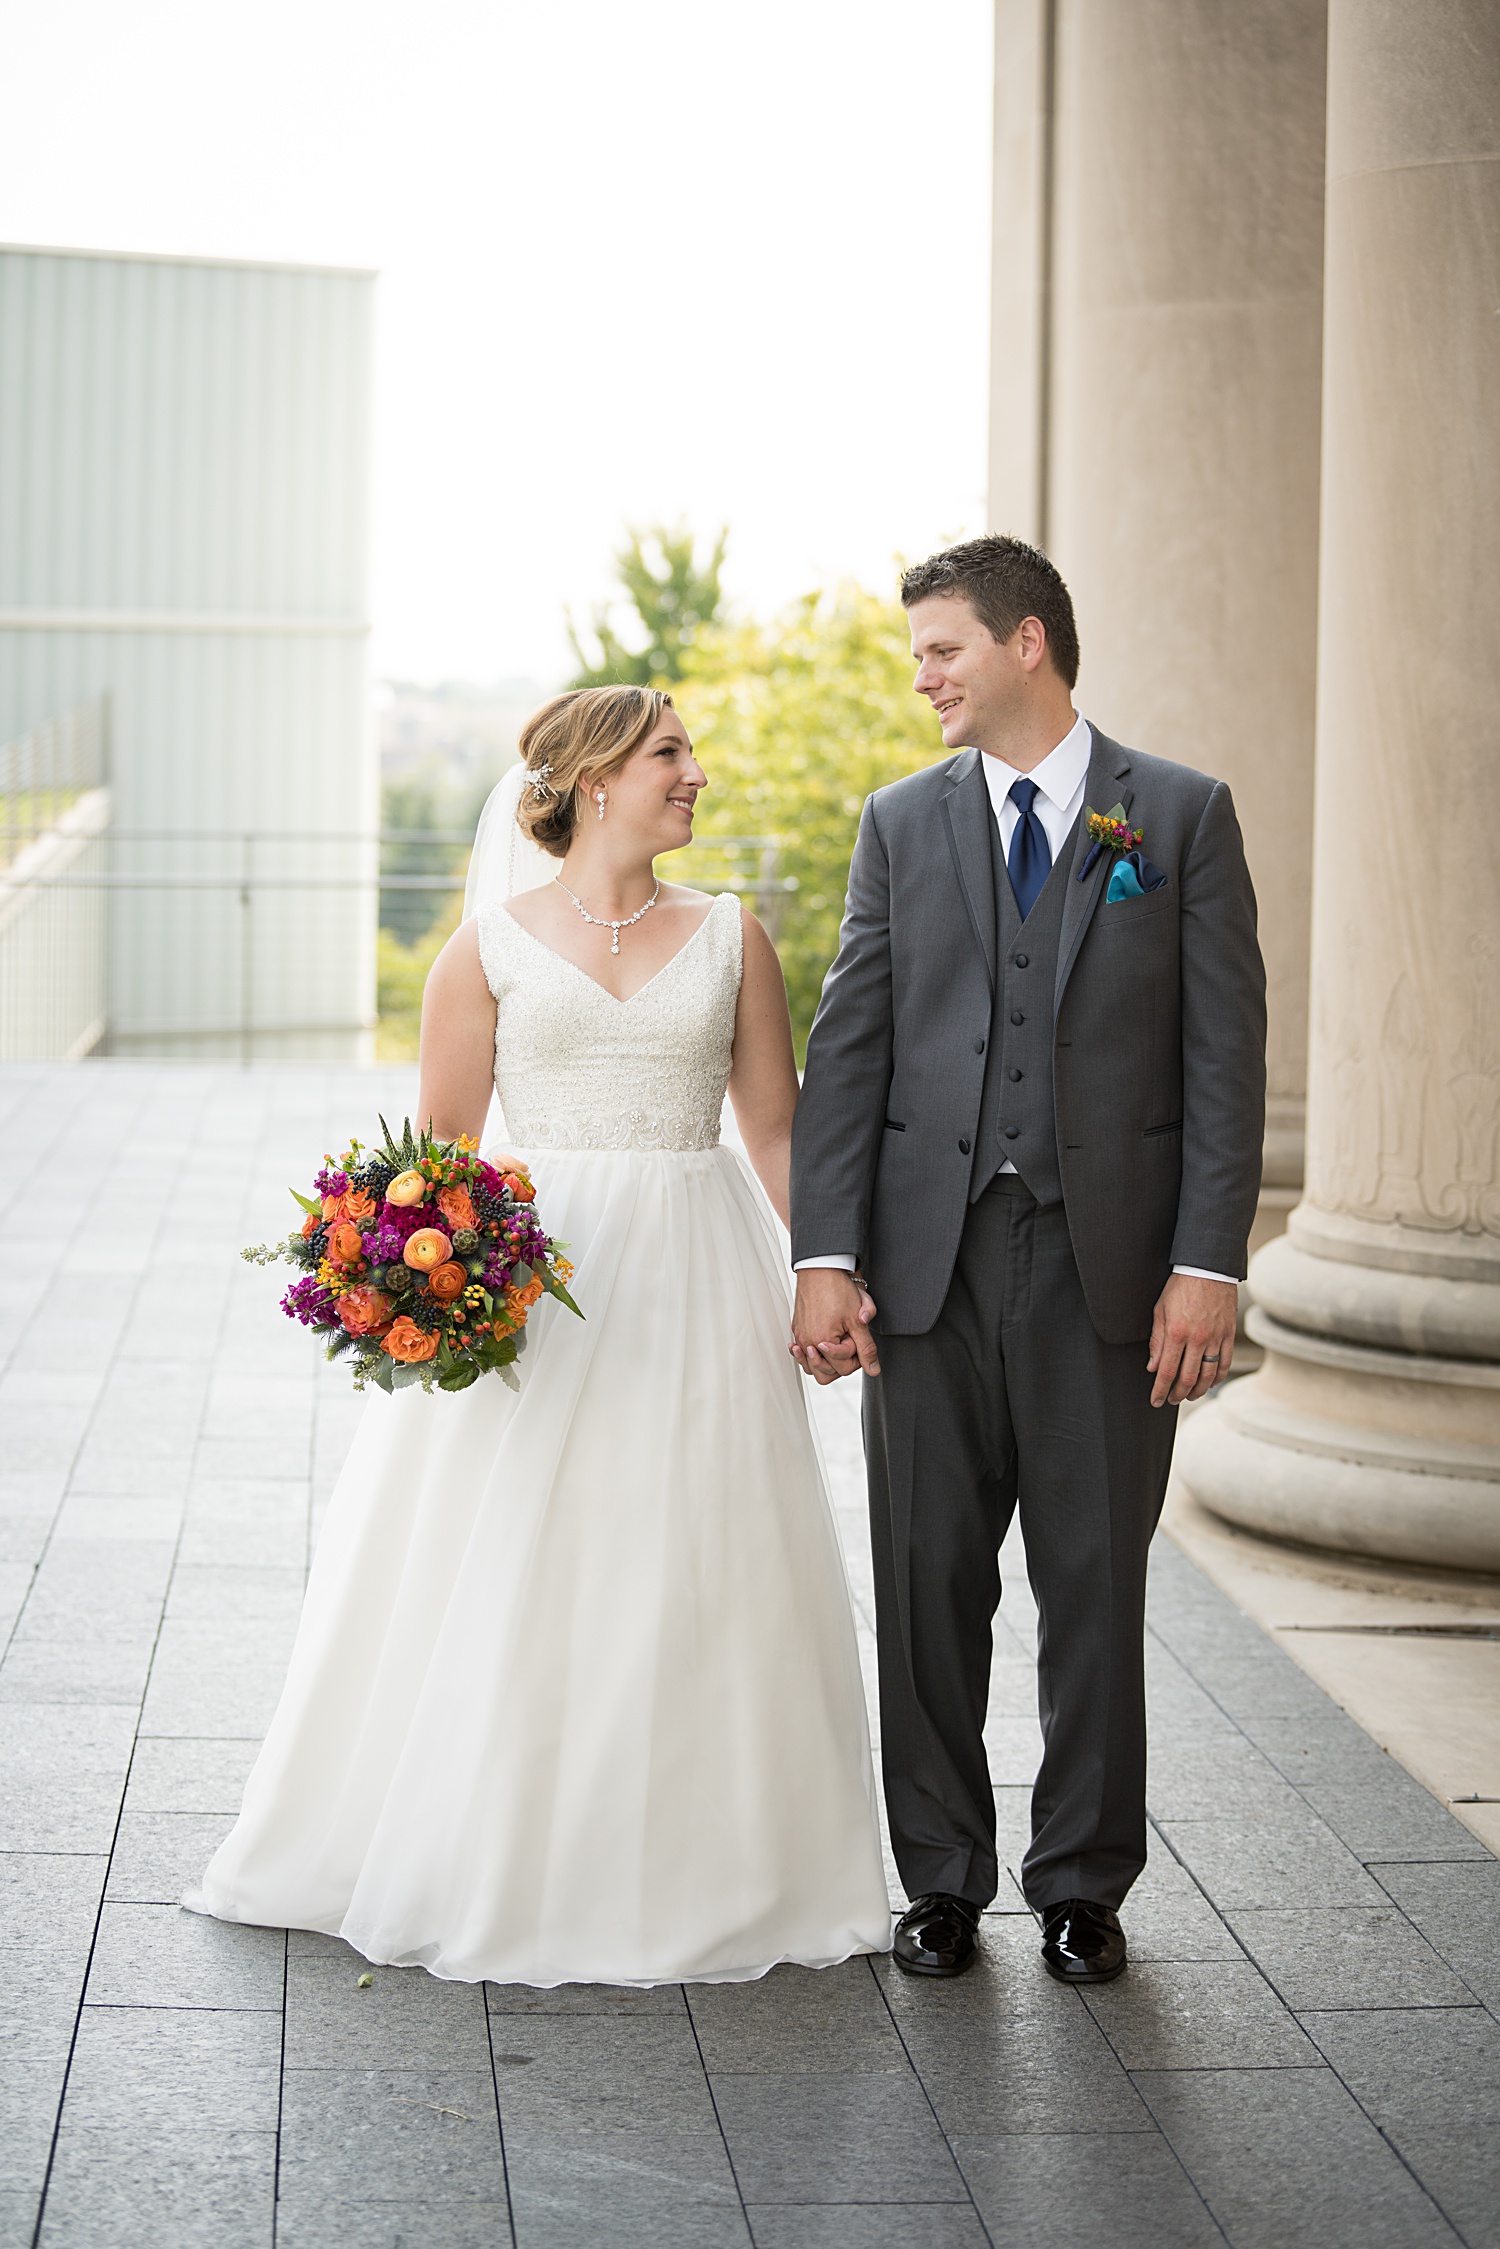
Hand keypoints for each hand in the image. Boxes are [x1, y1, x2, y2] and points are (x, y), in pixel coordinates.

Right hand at [791, 1269, 880, 1383]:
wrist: (821, 1268)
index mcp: (822, 1342)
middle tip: (849, 1344)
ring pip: (811, 1368)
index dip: (857, 1355)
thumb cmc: (838, 1290)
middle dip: (841, 1363)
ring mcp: (799, 1337)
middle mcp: (807, 1343)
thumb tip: (873, 1370)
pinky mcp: (797, 1329)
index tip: (857, 1336)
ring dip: (825, 1362)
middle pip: (826, 1374)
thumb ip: (866, 1348)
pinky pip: (802, 1354)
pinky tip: (819, 1346)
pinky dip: (811, 1355)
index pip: (844, 1368)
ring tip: (836, 1346)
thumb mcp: (858, 1321)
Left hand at [1148, 1274, 1237, 1406]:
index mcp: (1177, 1333)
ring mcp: (1216, 1338)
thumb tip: (1153, 1366)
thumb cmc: (1180, 1287)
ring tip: (1189, 1396)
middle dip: (1177, 1394)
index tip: (1156, 1400)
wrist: (1208, 1268)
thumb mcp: (1160, 1310)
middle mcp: (1197, 1339)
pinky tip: (1210, 1383)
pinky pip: (1225, 1363)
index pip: (1167, 1372)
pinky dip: (1218, 1377)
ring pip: (1208, 1375)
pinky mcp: (1229, 1334)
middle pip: (1187, 1378)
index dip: (1160, 1390)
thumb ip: (1157, 1340)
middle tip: (1171, 1400)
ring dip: (1198, 1390)